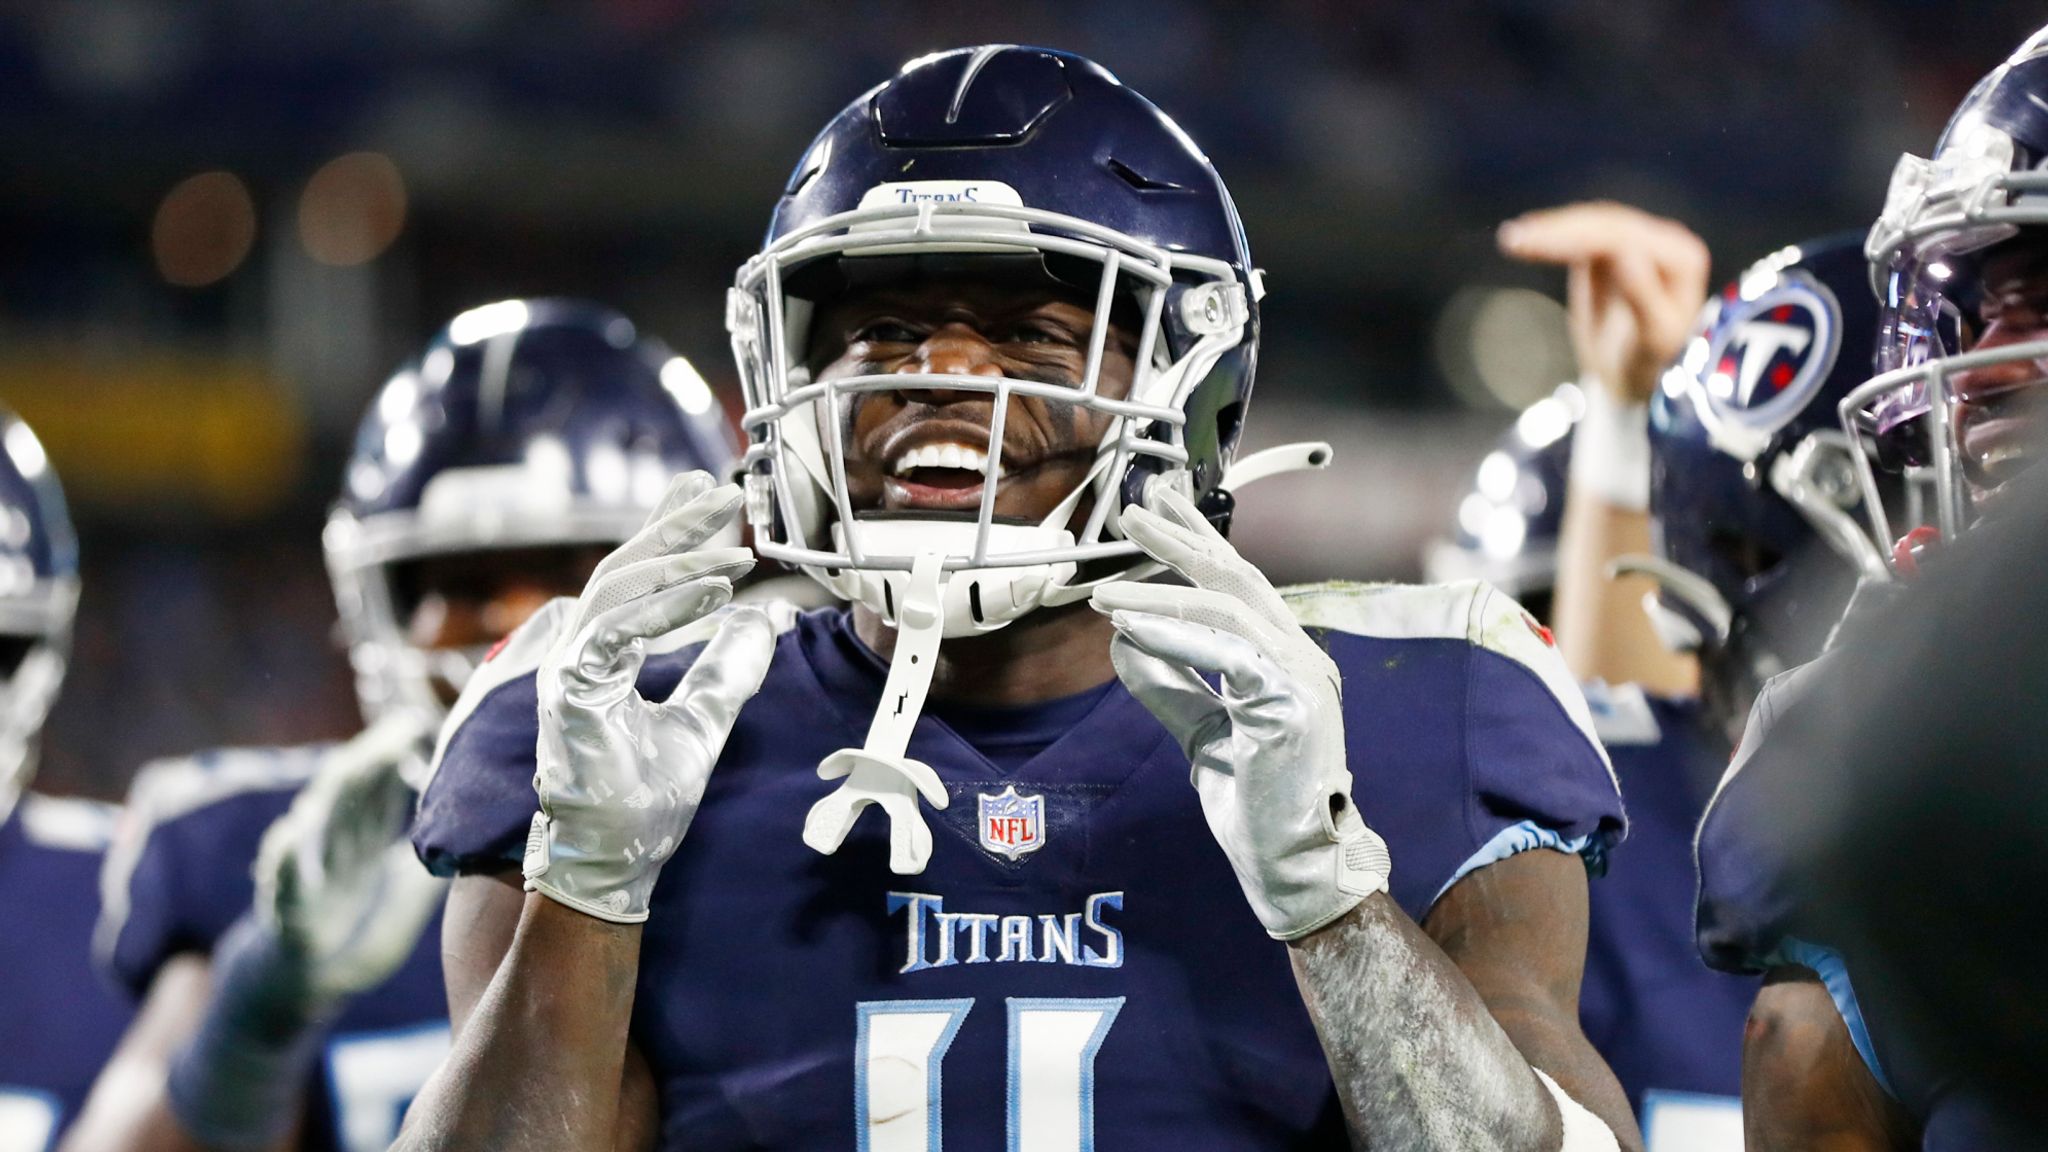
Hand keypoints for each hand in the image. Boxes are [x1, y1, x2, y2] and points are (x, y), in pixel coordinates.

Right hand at [253, 708, 446, 1003]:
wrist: (310, 980)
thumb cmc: (362, 930)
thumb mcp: (408, 895)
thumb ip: (434, 862)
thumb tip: (481, 834)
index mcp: (363, 838)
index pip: (381, 786)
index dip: (399, 754)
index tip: (425, 723)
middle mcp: (332, 843)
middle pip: (353, 789)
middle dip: (377, 754)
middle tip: (405, 724)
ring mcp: (306, 869)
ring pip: (319, 818)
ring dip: (342, 788)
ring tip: (366, 758)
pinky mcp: (285, 904)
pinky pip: (284, 877)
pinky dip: (290, 857)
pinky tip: (296, 835)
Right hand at [524, 472, 776, 922]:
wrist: (614, 860)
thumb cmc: (643, 798)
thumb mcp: (704, 718)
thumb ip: (727, 668)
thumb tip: (764, 622)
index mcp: (601, 653)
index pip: (636, 577)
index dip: (667, 529)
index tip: (703, 489)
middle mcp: (578, 652)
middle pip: (625, 569)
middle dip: (675, 526)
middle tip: (721, 491)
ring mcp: (569, 671)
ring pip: (619, 590)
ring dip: (680, 561)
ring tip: (734, 546)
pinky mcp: (573, 695)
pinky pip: (619, 634)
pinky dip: (668, 609)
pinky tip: (714, 592)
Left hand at [1091, 480, 1388, 940]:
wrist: (1290, 866)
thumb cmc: (1255, 806)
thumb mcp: (1200, 733)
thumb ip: (1170, 686)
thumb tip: (1121, 643)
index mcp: (1284, 659)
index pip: (1238, 584)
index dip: (1198, 540)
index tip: (1158, 509)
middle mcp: (1301, 658)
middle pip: (1237, 578)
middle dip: (1181, 540)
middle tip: (1132, 512)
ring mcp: (1303, 678)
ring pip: (1227, 609)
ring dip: (1159, 593)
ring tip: (1105, 591)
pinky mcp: (1293, 705)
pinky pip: (1228, 653)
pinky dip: (1174, 636)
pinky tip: (1130, 627)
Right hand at [1497, 200, 1709, 403]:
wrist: (1636, 381)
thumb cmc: (1653, 367)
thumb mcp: (1655, 340)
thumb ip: (1645, 298)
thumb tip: (1626, 254)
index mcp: (1680, 258)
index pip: (1623, 238)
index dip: (1576, 235)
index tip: (1535, 243)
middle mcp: (1662, 242)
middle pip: (1604, 224)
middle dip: (1557, 229)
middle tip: (1513, 239)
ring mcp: (1636, 243)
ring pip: (1588, 224)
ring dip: (1550, 229)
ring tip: (1512, 239)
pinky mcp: (1610, 250)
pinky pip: (1578, 236)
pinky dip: (1551, 238)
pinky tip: (1525, 239)